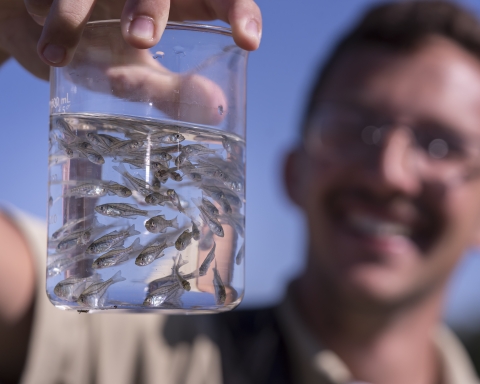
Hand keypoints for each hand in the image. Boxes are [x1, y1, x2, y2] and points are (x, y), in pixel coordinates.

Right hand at [0, 0, 260, 79]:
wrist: (50, 31)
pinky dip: (53, 20)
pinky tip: (52, 54)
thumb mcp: (143, 74)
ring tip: (101, 46)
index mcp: (182, 0)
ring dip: (94, 9)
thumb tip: (218, 110)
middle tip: (142, 40)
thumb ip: (175, 91)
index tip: (247, 41)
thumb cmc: (110, 50)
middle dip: (150, 5)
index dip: (238, 11)